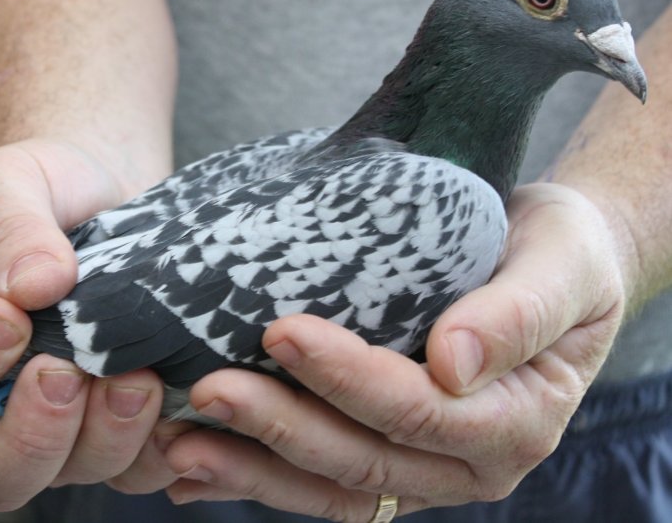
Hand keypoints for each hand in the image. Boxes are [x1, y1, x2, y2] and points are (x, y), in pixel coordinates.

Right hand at [0, 139, 167, 509]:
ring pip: (68, 475)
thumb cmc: (43, 187)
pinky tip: (171, 395)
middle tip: (64, 370)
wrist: (109, 185)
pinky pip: (137, 469)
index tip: (4, 318)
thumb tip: (32, 286)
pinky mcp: (121, 423)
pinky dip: (157, 446)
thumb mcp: (9, 185)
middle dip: (32, 433)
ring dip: (103, 436)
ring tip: (135, 376)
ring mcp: (62, 424)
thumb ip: (7, 228)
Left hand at [161, 182, 628, 519]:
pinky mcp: (388, 460)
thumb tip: (452, 362)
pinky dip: (259, 479)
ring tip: (180, 444)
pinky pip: (321, 483)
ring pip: (330, 486)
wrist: (551, 264)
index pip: (418, 409)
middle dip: (279, 425)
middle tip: (207, 389)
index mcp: (515, 422)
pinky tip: (198, 469)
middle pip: (361, 457)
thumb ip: (518, 314)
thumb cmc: (559, 255)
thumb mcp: (562, 266)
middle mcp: (468, 462)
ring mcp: (424, 470)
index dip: (347, 377)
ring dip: (252, 469)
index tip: (280, 332)